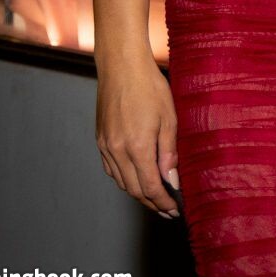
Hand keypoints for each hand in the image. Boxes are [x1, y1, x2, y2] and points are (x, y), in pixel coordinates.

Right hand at [96, 58, 180, 218]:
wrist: (122, 67)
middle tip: (167, 209)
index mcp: (136, 147)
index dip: (163, 202)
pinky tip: (136, 178)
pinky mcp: (100, 139)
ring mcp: (105, 146)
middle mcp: (117, 151)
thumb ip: (169, 152)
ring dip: (137, 193)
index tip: (175, 209)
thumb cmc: (150, 87)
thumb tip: (172, 181)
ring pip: (121, 181)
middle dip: (151, 203)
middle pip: (133, 189)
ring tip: (155, 198)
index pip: (149, 187)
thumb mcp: (169, 118)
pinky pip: (111, 169)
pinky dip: (124, 179)